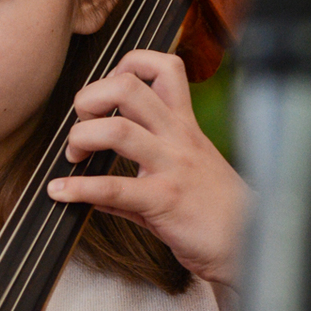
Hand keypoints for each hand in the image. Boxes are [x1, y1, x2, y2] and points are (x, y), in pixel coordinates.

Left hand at [47, 49, 248, 286]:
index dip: (127, 65)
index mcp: (184, 125)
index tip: (108, 91)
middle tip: (81, 121)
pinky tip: (61, 192)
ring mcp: (171, 166)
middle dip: (91, 96)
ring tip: (72, 155)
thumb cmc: (218, 210)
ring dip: (81, 137)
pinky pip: (114, 188)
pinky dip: (79, 188)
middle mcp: (177, 137)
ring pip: (118, 130)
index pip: (163, 67)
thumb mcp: (185, 173)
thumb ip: (140, 169)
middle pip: (129, 87)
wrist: (249, 245)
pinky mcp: (164, 200)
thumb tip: (97, 180)